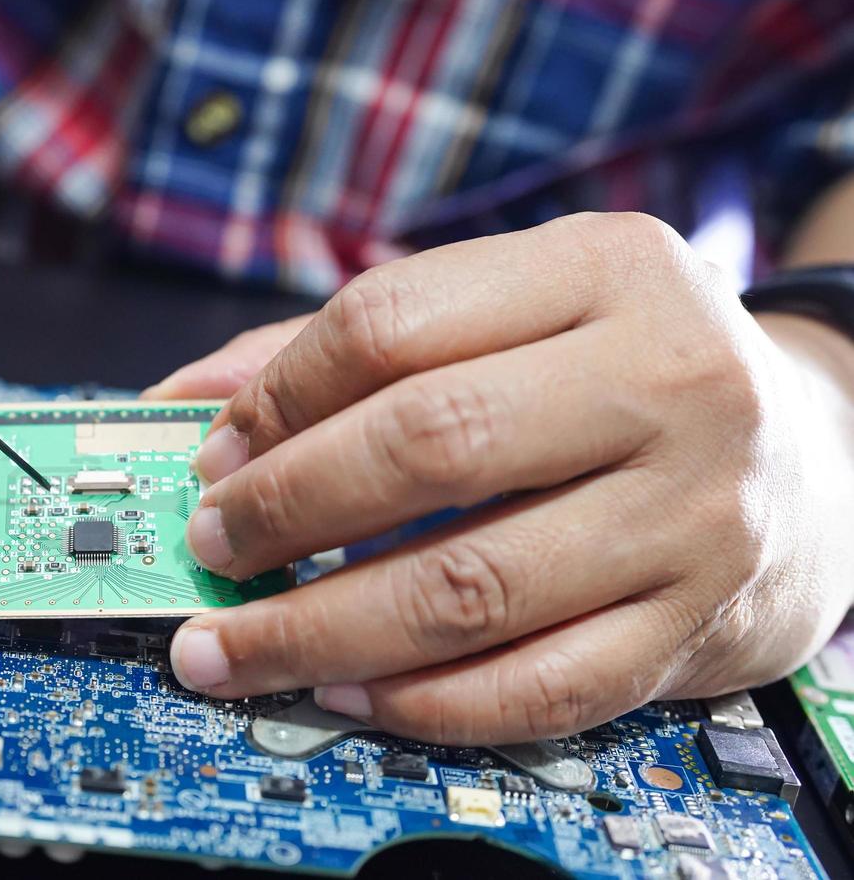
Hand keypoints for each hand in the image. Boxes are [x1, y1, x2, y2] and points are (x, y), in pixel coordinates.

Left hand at [164, 213, 853, 743]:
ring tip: (228, 645)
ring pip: (470, 585)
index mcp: (604, 268)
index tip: (210, 455)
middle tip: (210, 548)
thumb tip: (179, 402)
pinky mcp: (699, 624)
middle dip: (284, 509)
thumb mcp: (513, 307)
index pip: (392, 323)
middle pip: (429, 444)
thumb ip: (345, 344)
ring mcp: (694, 512)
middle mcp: (667, 379)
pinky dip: (419, 701)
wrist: (811, 454)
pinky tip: (344, 690)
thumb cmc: (620, 370)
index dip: (275, 397)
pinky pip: (538, 685)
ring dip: (316, 629)